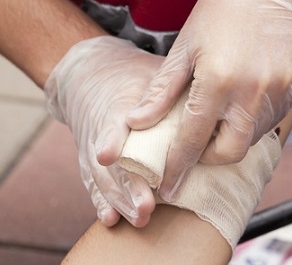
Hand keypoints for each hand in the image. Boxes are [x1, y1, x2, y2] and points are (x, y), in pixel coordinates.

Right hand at [45, 36, 158, 226]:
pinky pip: (95, 185)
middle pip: (113, 162)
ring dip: (121, 200)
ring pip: (104, 178)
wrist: (88, 77)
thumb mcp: (149, 72)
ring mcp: (93, 148)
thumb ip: (170, 88)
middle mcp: (100, 129)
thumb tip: (202, 97)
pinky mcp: (91, 163)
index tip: (108, 154)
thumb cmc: (130, 76)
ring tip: (139, 217)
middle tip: (146, 206)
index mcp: (116, 104)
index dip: (110, 139)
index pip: (111, 122)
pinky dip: (102, 203)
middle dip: (128, 185)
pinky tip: (110, 220)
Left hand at [125, 0, 291, 200]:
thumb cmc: (218, 9)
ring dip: (231, 139)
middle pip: (229, 153)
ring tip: (214, 121)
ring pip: (253, 139)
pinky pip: (272, 120)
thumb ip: (161, 92)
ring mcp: (279, 90)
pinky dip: (252, 122)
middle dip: (208, 159)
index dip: (176, 167)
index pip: (192, 140)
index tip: (165, 186)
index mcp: (217, 81)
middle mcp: (252, 91)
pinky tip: (239, 103)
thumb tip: (135, 124)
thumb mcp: (184, 48)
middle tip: (192, 149)